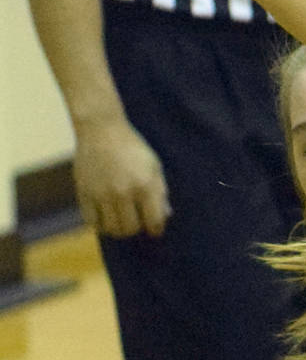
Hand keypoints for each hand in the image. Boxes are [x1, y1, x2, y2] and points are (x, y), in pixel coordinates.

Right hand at [73, 119, 169, 237]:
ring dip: (118, 229)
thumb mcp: (153, 165)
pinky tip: (105, 218)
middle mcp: (123, 191)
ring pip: (111, 228)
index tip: (154, 229)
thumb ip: (160, 192)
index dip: (156, 229)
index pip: (154, 221)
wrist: (101, 129)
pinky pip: (92, 221)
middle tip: (136, 221)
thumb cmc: (132, 148)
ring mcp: (102, 193)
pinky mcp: (84, 192)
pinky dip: (100, 224)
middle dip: (136, 228)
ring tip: (121, 222)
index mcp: (144, 185)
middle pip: (131, 228)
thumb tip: (165, 216)